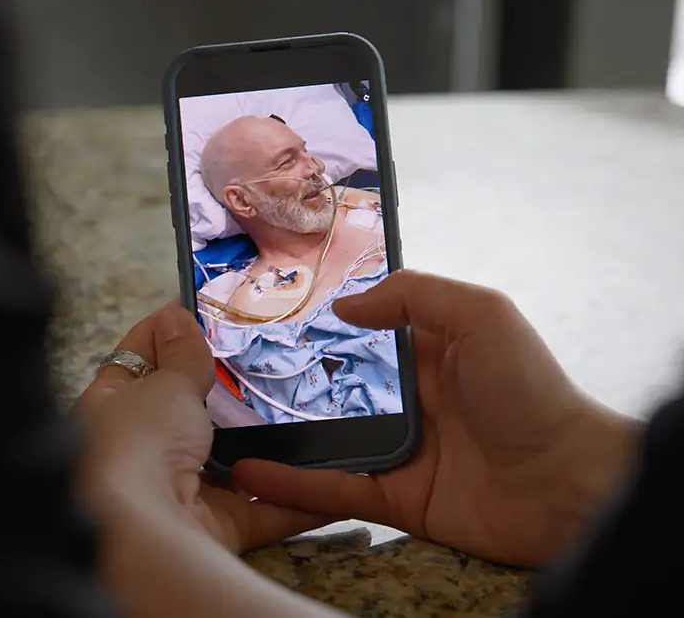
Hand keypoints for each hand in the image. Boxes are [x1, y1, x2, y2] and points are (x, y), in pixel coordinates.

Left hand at [73, 304, 328, 553]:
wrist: (142, 532)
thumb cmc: (137, 444)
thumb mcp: (162, 385)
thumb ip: (179, 355)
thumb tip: (176, 316)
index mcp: (108, 407)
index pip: (136, 358)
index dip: (167, 331)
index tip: (204, 307)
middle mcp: (138, 451)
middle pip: (186, 411)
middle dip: (224, 389)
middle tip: (268, 355)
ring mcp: (177, 491)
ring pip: (229, 461)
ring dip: (264, 443)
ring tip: (306, 405)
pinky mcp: (215, 527)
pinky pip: (263, 508)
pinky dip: (297, 496)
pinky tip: (331, 475)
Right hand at [234, 270, 639, 566]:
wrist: (572, 484)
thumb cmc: (535, 391)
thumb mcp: (483, 316)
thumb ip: (415, 296)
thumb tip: (344, 305)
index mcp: (426, 351)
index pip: (358, 333)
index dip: (315, 324)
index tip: (262, 313)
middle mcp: (407, 399)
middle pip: (331, 387)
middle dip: (281, 380)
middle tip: (224, 371)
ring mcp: (398, 449)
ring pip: (323, 439)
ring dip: (275, 434)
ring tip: (221, 425)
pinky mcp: (395, 498)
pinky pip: (334, 489)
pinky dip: (291, 484)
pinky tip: (250, 472)